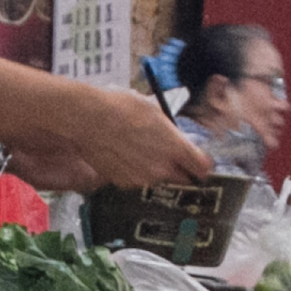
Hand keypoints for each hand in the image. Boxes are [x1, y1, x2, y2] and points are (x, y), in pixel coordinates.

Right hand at [3, 87, 214, 192]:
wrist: (87, 119)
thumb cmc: (120, 107)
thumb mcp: (153, 110)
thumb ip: (169, 130)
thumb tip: (174, 136)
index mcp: (176, 147)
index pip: (203, 167)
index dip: (202, 164)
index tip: (200, 161)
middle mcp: (163, 168)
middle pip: (182, 178)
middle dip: (180, 169)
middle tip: (169, 155)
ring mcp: (143, 178)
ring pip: (158, 178)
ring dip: (155, 169)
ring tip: (138, 149)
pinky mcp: (124, 183)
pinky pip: (137, 179)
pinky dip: (135, 171)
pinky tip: (123, 154)